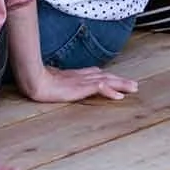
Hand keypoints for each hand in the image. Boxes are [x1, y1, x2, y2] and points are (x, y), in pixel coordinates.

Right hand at [14, 63, 137, 103]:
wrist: (34, 80)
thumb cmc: (39, 80)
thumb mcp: (52, 80)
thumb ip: (60, 80)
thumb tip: (62, 84)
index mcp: (76, 75)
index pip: (96, 74)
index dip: (109, 77)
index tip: (119, 80)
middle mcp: (82, 76)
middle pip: (105, 76)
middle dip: (120, 80)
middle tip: (134, 85)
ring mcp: (82, 81)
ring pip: (106, 81)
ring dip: (121, 84)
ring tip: (133, 88)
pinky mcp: (80, 87)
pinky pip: (99, 88)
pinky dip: (110, 91)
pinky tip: (119, 96)